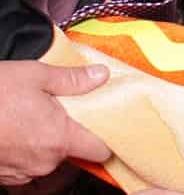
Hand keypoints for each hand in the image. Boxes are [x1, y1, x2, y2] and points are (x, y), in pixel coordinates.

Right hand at [0, 60, 111, 186]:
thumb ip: (73, 80)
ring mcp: (21, 173)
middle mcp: (43, 162)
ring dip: (45, 144)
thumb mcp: (35, 75)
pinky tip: (14, 132)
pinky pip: (26, 167)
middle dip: (69, 134)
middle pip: (72, 153)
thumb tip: (101, 76)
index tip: (104, 126)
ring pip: (47, 160)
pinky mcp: (3, 177)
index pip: (100, 150)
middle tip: (59, 112)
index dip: (105, 138)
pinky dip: (25, 152)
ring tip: (31, 119)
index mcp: (59, 138)